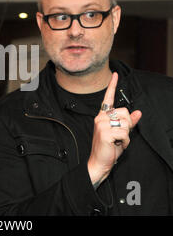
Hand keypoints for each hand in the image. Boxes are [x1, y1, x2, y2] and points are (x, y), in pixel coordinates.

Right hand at [87, 72, 141, 186]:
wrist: (99, 162)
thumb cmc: (108, 148)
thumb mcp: (120, 134)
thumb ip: (129, 122)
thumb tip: (138, 112)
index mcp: (102, 116)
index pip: (108, 99)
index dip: (113, 86)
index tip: (115, 75)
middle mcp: (100, 117)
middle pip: (124, 112)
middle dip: (128, 125)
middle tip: (119, 135)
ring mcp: (101, 124)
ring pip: (126, 123)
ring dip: (126, 135)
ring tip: (117, 141)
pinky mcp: (105, 132)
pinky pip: (124, 133)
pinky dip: (125, 141)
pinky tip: (116, 144)